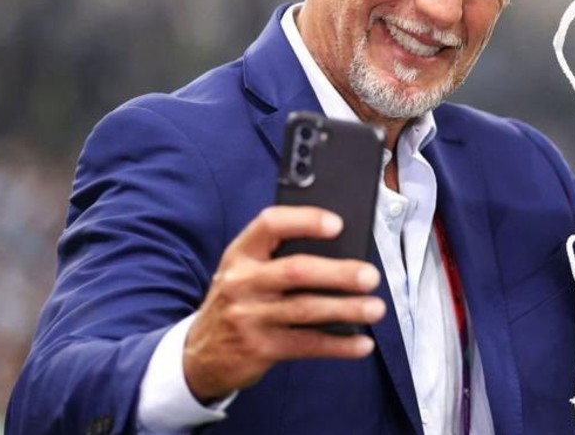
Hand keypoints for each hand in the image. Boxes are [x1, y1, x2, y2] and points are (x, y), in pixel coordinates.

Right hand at [183, 206, 385, 402]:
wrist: (199, 354)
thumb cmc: (238, 302)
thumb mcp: (244, 272)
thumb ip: (279, 257)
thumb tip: (341, 251)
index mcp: (240, 253)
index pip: (270, 224)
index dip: (305, 220)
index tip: (337, 224)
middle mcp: (242, 282)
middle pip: (297, 270)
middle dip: (339, 272)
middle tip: (371, 276)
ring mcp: (248, 317)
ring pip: (306, 309)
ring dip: (347, 309)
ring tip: (376, 308)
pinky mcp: (259, 348)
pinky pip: (307, 344)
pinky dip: (339, 345)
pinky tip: (361, 343)